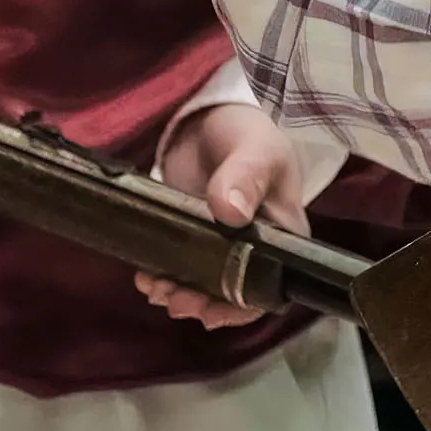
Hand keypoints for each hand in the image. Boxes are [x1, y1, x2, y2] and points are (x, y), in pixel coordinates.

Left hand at [136, 105, 309, 327]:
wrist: (207, 119)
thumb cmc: (245, 132)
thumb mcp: (254, 148)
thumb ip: (246, 176)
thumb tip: (232, 213)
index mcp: (283, 236)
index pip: (271, 287)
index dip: (242, 307)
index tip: (210, 311)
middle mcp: (257, 250)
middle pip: (234, 297)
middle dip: (202, 305)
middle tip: (173, 298)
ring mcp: (222, 248)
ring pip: (204, 289)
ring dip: (179, 295)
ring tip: (155, 286)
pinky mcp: (191, 241)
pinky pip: (180, 270)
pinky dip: (163, 278)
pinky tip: (146, 276)